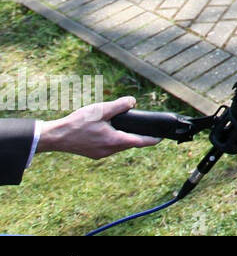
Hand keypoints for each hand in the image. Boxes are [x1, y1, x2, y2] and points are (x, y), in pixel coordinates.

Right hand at [36, 96, 160, 159]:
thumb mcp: (101, 110)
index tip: (161, 137)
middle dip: (138, 136)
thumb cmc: (78, 122)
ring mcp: (101, 154)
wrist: (56, 136)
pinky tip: (110, 132)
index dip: (152, 140)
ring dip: (125, 138)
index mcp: (115, 140)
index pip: (140, 142)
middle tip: (145, 128)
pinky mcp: (94, 154)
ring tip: (127, 127)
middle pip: (130, 144)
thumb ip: (119, 105)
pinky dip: (114, 140)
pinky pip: (109, 147)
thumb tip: (132, 101)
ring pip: (120, 146)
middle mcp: (110, 150)